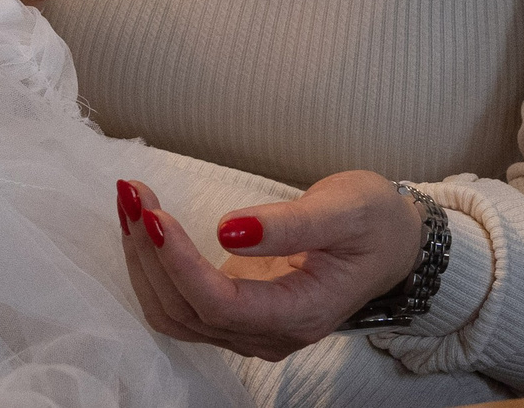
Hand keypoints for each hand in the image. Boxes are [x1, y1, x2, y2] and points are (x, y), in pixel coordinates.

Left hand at [115, 172, 427, 360]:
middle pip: (186, 312)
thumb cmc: (375, 223)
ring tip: (131, 200)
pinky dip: (152, 265)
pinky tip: (143, 224)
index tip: (153, 214)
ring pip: (174, 313)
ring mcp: (249, 327)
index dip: (179, 263)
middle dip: (149, 253)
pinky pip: (179, 303)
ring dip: (143, 260)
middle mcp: (270, 332)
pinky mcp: (234, 312)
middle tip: (132, 191)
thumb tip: (229, 231)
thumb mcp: (346, 210)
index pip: (221, 305)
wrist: (393, 244)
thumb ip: (290, 224)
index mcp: (302, 313)